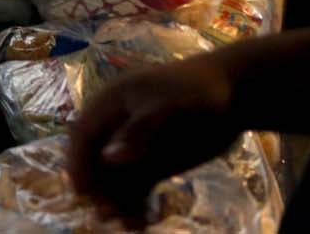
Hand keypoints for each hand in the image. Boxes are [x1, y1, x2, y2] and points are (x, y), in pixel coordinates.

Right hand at [68, 54, 239, 221]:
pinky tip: (141, 223)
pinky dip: (135, 205)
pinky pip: (136, 186)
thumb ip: (138, 131)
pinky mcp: (152, 163)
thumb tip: (108, 158)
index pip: (82, 135)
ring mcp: (134, 146)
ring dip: (116, 201)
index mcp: (110, 104)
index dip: (77, 162)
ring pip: (115, 178)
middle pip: (94, 161)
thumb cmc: (197, 90)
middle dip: (98, 188)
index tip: (81, 191)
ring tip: (128, 224)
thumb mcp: (169, 105)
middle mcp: (116, 127)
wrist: (232, 95)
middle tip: (108, 214)